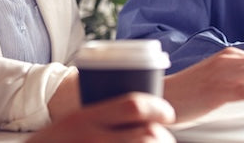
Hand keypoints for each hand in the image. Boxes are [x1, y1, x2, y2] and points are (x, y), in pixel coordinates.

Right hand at [29, 92, 174, 142]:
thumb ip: (102, 115)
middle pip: (147, 134)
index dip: (158, 108)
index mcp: (86, 118)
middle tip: (164, 135)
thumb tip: (137, 108)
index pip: (133, 105)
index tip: (168, 113)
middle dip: (162, 135)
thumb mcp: (75, 122)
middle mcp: (93, 138)